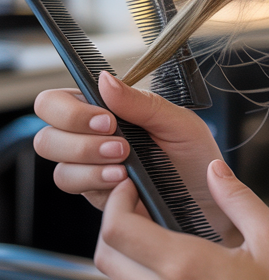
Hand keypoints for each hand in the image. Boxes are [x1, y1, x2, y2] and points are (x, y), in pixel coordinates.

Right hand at [34, 72, 238, 244]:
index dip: (70, 110)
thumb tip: (104, 79)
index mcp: (108, 112)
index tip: (105, 119)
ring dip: (90, 164)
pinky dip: (97, 183)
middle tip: (120, 145)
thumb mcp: (178, 122)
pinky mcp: (96, 196)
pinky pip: (76, 190)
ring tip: (125, 166)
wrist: (211, 200)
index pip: (58, 102)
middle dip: (79, 141)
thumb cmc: (197, 158)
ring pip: (59, 167)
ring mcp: (91, 170)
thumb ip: (141, 102)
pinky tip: (124, 182)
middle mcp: (92, 139)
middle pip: (45, 136)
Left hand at [96, 162, 268, 279]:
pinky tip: (189, 266)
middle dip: (113, 223)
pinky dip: (152, 276)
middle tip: (138, 202)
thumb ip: (238, 198)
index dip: (115, 201)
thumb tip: (214, 169)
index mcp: (186, 267)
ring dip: (133, 251)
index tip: (131, 185)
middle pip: (107, 257)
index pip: (119, 231)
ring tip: (168, 229)